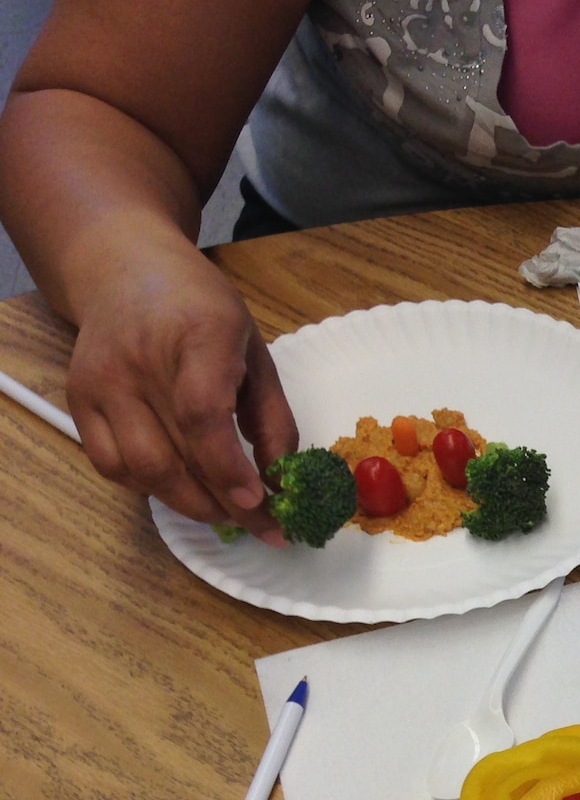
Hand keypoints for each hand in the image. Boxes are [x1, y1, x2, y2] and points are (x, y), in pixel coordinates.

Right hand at [67, 235, 294, 541]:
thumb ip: (273, 418)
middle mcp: (138, 360)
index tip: (258, 502)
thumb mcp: (255, 352)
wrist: (125, 272)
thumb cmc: (202, 312)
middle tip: (263, 527)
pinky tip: (183, 488)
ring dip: (189, 505)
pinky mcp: (78, 401)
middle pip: (173, 454)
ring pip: (141, 470)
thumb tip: (281, 481)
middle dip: (222, 504)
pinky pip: (112, 465)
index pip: (201, 413)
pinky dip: (151, 489)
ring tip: (228, 513)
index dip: (228, 467)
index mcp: (196, 336)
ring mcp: (100, 382)